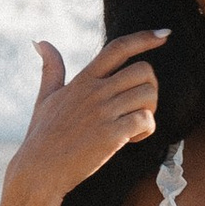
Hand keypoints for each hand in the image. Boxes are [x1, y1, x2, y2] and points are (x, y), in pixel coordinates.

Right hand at [0, 31, 168, 205]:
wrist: (39, 171)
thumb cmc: (42, 136)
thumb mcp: (45, 97)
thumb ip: (51, 68)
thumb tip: (39, 41)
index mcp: (83, 80)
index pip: (118, 48)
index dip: (145, 38)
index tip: (165, 34)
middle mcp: (95, 91)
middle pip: (144, 70)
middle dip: (150, 88)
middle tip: (138, 108)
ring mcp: (104, 112)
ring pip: (148, 94)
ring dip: (150, 110)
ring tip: (134, 126)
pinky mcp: (111, 134)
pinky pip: (146, 120)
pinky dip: (147, 130)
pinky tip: (132, 139)